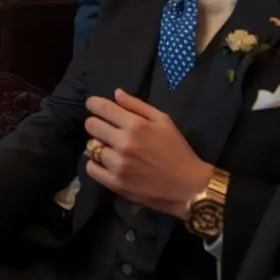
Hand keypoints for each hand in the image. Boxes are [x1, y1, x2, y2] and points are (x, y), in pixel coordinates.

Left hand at [84, 89, 215, 217]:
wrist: (188, 186)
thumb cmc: (177, 150)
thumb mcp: (164, 121)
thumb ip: (137, 105)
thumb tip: (116, 93)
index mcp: (136, 125)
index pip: (102, 108)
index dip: (94, 104)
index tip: (93, 105)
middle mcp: (124, 143)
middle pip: (91, 125)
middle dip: (96, 123)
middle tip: (106, 129)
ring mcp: (118, 164)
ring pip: (91, 147)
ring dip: (98, 145)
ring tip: (110, 148)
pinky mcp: (116, 183)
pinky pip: (91, 169)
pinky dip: (95, 163)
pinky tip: (105, 162)